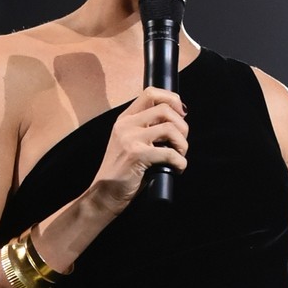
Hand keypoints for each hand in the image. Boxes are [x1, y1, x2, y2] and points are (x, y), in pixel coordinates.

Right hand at [87, 86, 188, 213]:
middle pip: (165, 109)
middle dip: (182, 126)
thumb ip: (148, 129)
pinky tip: (177, 169)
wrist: (104, 194)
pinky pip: (170, 153)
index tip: (181, 114)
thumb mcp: (131, 143)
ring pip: (170, 129)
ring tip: (180, 156)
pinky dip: (180, 162)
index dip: (172, 99)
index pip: (151, 93)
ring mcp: (130, 139)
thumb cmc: (123, 172)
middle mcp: (126, 125)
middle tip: (181, 143)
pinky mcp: (137, 155)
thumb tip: (177, 121)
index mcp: (125, 119)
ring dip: (183, 144)